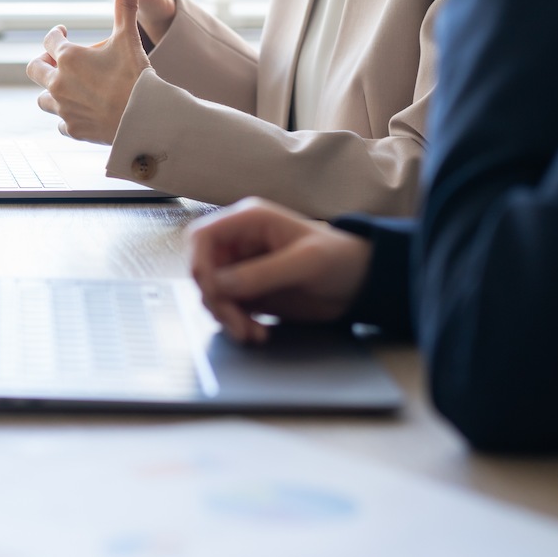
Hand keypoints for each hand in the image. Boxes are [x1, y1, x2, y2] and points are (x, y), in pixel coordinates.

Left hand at [27, 0, 152, 143]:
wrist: (144, 116)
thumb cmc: (136, 75)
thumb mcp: (129, 38)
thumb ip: (125, 7)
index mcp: (68, 57)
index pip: (49, 41)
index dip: (55, 34)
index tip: (62, 33)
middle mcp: (58, 82)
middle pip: (34, 69)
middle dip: (43, 63)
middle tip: (55, 61)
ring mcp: (63, 108)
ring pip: (43, 99)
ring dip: (51, 92)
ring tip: (65, 88)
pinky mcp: (72, 128)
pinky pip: (60, 122)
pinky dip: (67, 116)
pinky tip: (78, 112)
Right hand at [188, 197, 372, 342]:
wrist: (359, 284)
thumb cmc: (339, 259)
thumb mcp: (305, 263)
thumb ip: (262, 273)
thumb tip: (220, 286)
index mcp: (250, 222)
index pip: (203, 236)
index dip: (198, 262)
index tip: (212, 291)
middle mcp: (240, 243)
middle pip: (203, 269)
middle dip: (214, 299)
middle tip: (237, 323)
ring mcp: (242, 269)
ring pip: (212, 294)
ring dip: (225, 317)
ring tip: (251, 334)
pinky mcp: (249, 293)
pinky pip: (227, 309)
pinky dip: (236, 324)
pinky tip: (257, 334)